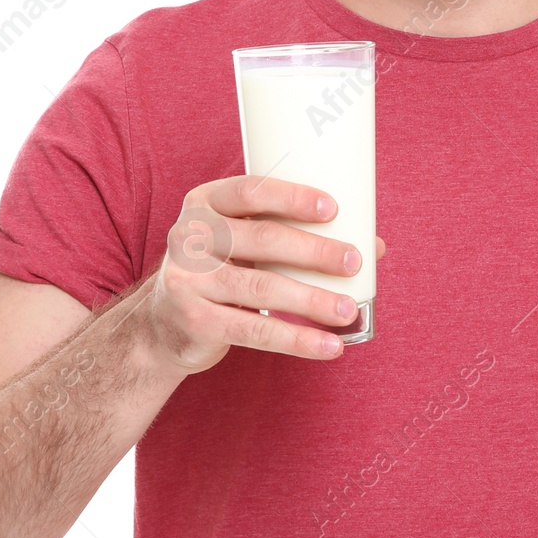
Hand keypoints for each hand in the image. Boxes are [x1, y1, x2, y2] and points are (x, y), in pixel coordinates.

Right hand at [144, 174, 384, 373]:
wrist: (164, 323)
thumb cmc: (222, 269)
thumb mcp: (244, 241)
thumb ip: (296, 234)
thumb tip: (373, 246)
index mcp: (205, 203)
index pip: (250, 191)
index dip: (292, 197)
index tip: (333, 209)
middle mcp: (189, 236)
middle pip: (261, 239)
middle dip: (314, 251)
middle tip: (353, 262)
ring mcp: (188, 280)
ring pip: (261, 287)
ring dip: (311, 299)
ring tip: (347, 309)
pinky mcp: (196, 321)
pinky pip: (255, 331)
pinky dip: (297, 339)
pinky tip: (328, 346)